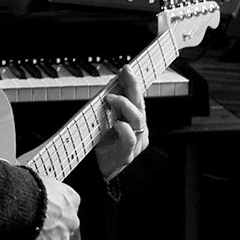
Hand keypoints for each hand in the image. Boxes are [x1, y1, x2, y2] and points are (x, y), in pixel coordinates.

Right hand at [20, 173, 79, 239]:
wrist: (19, 203)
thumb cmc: (26, 188)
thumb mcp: (39, 180)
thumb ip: (42, 189)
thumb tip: (30, 185)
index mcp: (71, 199)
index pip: (66, 208)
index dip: (53, 212)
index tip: (44, 214)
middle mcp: (70, 220)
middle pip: (62, 229)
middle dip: (50, 231)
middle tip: (33, 228)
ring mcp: (61, 239)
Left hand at [92, 67, 149, 183]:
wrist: (99, 170)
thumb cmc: (103, 145)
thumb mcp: (105, 121)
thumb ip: (108, 107)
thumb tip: (107, 87)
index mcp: (134, 121)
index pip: (136, 98)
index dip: (133, 83)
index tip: (126, 68)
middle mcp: (138, 130)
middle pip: (140, 105)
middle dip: (133, 86)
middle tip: (125, 73)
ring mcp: (135, 142)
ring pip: (138, 120)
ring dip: (125, 105)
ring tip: (112, 98)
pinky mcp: (127, 154)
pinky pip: (130, 139)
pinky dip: (124, 130)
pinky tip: (117, 124)